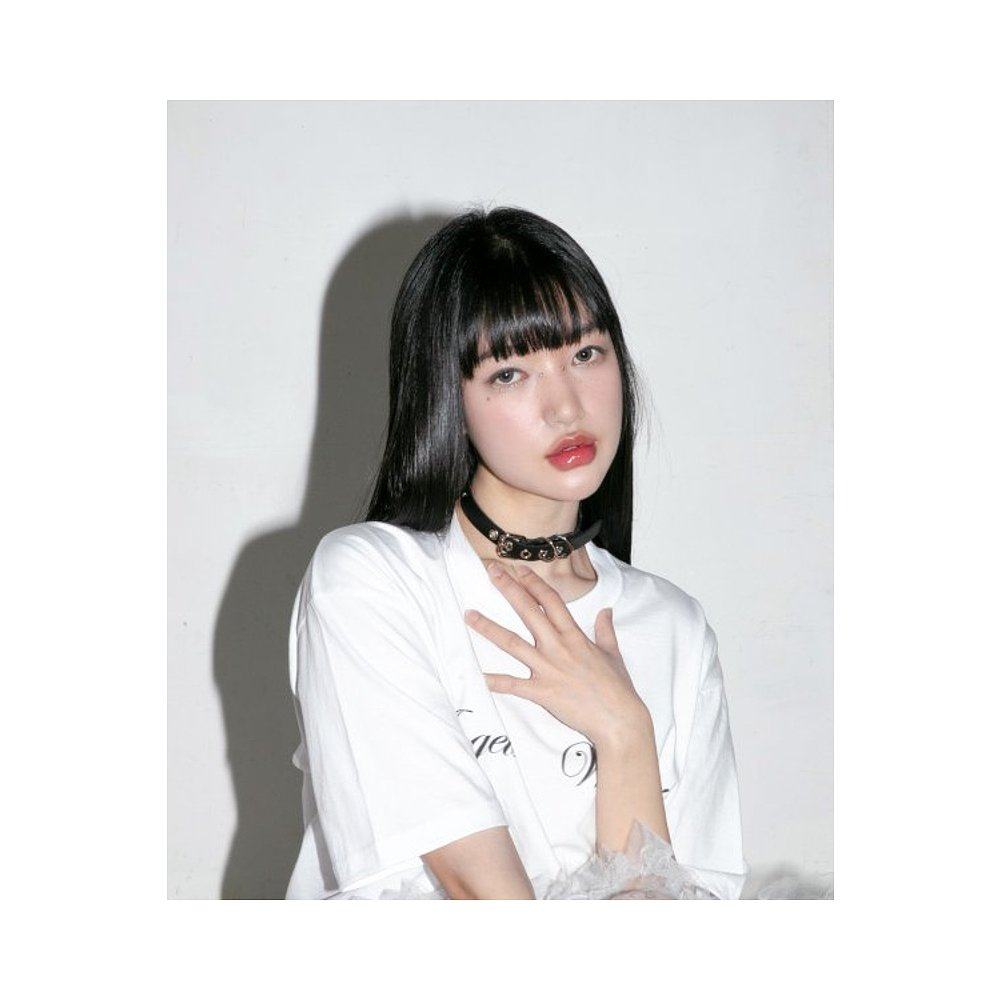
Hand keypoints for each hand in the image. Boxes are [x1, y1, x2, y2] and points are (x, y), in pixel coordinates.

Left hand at [463, 559, 649, 748]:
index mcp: (574, 636)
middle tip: (491, 571)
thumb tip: (606, 611)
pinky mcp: (541, 692)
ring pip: (512, 643)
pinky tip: (477, 675)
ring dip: (488, 628)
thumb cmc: (617, 688)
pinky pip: (513, 685)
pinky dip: (494, 681)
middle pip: (528, 611)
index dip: (533, 582)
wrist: (618, 719)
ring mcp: (547, 669)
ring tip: (469, 614)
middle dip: (508, 589)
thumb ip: (605, 630)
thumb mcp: (613, 654)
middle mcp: (557, 647)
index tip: (519, 569)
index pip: (550, 601)